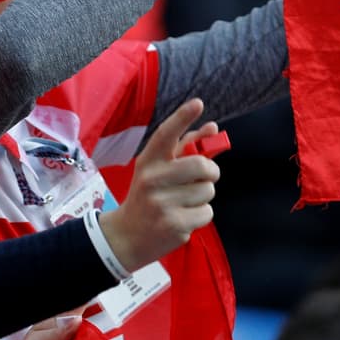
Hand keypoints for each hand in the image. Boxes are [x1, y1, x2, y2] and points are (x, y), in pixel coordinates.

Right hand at [99, 98, 219, 271]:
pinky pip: (207, 212)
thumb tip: (213, 128)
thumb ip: (185, 147)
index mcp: (148, 161)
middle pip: (202, 165)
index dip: (183, 117)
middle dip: (210, 172)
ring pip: (208, 190)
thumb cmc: (148, 196)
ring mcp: (162, 203)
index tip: (198, 103)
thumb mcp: (158, 170)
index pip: (166, 134)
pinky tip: (183, 218)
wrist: (127, 236)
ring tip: (184, 202)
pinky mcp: (174, 224)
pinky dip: (201, 215)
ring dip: (203, 196)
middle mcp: (152, 179)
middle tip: (204, 177)